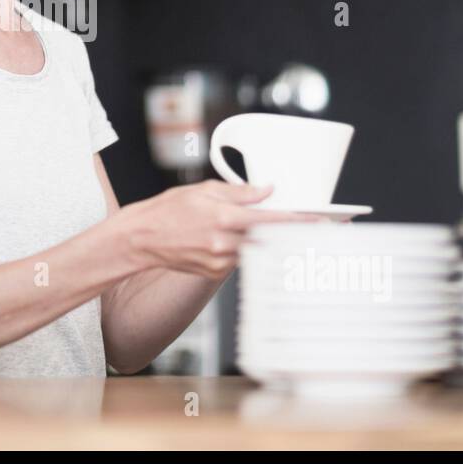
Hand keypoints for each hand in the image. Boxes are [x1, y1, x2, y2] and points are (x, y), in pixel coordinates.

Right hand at [115, 179, 314, 278]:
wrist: (140, 239)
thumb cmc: (167, 211)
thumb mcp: (204, 191)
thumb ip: (239, 192)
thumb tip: (266, 190)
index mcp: (224, 219)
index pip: (272, 220)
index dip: (300, 222)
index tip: (321, 221)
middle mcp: (224, 244)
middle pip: (270, 240)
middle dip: (291, 235)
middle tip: (312, 229)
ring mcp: (220, 262)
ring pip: (256, 251)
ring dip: (268, 242)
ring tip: (272, 233)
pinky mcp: (214, 273)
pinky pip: (240, 260)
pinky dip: (247, 249)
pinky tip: (243, 241)